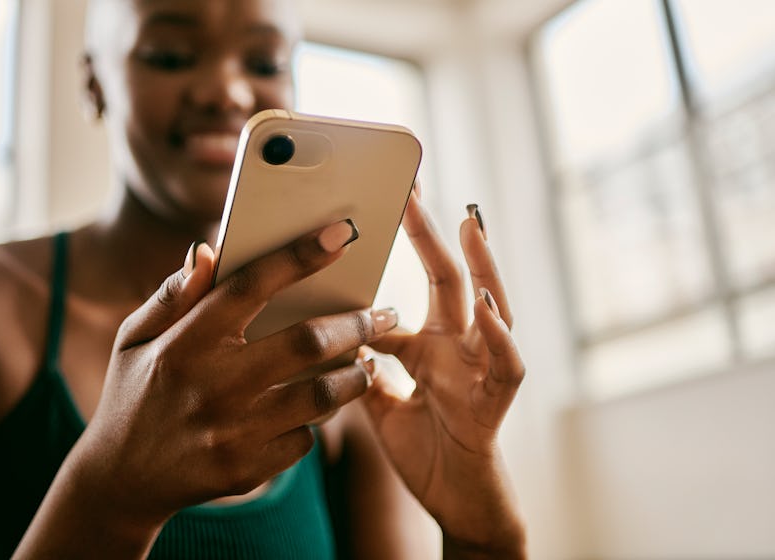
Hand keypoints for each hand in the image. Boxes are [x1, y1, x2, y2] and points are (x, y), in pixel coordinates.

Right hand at [17, 221, 395, 557]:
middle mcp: (212, 385)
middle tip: (383, 314)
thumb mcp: (134, 338)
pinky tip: (320, 409)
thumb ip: (172, 295)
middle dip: (357, 323)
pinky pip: (305, 439)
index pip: (251, 286)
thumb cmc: (135, 394)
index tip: (342, 234)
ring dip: (355, 375)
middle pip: (306, 342)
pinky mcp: (247, 470)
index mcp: (185, 342)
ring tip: (367, 361)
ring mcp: (232, 432)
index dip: (299, 256)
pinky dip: (317, 421)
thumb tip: (205, 251)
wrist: (120, 480)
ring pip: (321, 396)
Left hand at [362, 191, 525, 557]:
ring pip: (492, 309)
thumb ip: (364, 369)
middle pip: (451, 280)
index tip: (384, 208)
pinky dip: (499, 336)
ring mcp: (481, 369)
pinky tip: (486, 309)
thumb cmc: (423, 447)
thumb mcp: (380, 403)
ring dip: (484, 268)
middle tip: (413, 190)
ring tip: (469, 226)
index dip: (403, 253)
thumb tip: (338, 336)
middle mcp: (459, 347)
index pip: (419, 286)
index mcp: (431, 344)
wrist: (451, 499)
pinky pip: (505, 364)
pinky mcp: (496, 401)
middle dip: (433, 236)